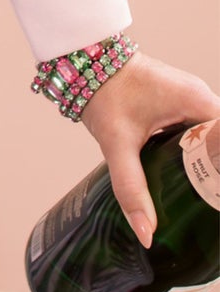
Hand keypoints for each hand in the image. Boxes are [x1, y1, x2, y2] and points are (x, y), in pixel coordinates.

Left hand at [79, 51, 219, 246]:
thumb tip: (147, 232)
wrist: (84, 60)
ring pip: (213, 140)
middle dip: (216, 172)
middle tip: (210, 203)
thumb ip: (132, 187)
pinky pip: (200, 133)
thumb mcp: (118, 143)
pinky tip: (190, 179)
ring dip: (210, 165)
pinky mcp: (179, 103)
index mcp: (198, 102)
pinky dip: (198, 154)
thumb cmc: (103, 92)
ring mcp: (191, 99)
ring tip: (205, 198)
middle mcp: (201, 98)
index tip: (216, 197)